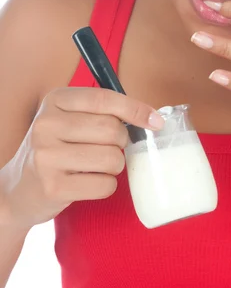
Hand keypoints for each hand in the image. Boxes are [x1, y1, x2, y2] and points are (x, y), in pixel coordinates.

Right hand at [0, 88, 163, 229]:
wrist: (18, 188)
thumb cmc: (58, 149)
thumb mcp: (71, 119)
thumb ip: (105, 112)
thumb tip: (153, 118)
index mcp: (55, 100)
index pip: (105, 99)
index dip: (136, 109)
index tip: (155, 121)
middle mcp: (46, 124)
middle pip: (112, 130)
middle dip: (121, 142)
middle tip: (107, 149)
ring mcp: (47, 156)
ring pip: (112, 158)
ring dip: (114, 166)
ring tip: (95, 167)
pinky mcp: (52, 186)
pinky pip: (105, 185)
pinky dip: (106, 186)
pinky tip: (87, 183)